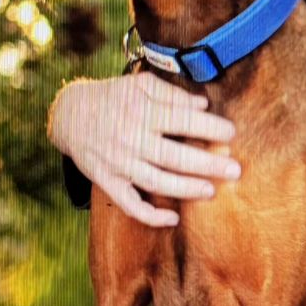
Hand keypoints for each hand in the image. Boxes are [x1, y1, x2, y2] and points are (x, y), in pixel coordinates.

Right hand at [49, 73, 239, 226]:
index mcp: (143, 112)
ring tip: (212, 191)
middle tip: (235, 170)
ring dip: (186, 189)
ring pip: (157, 181)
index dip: (209, 128)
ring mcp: (119, 164)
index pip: (183, 121)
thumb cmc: (114, 96)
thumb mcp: (141, 84)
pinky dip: (150, 216)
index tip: (232, 133)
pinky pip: (130, 204)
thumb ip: (172, 94)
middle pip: (175, 156)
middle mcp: (132, 140)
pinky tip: (173, 220)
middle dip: (207, 164)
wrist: (70, 115)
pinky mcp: (108, 182)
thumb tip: (203, 105)